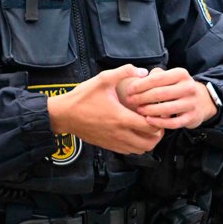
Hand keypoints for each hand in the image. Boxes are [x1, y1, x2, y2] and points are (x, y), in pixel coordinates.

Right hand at [47, 65, 163, 153]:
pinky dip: (136, 145)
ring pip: (141, 150)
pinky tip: (134, 132)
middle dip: (158, 132)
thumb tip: (143, 72)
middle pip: (150, 142)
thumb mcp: (102, 79)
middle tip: (156, 120)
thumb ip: (124, 72)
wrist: (63, 115)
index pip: (151, 127)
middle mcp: (120, 134)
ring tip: (147, 127)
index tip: (157, 110)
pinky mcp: (109, 146)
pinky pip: (129, 152)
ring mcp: (114, 142)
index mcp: (122, 118)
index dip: (159, 119)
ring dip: (148, 140)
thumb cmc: (82, 98)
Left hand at [120, 68, 217, 129]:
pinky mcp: (192, 118)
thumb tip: (137, 80)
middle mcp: (189, 87)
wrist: (201, 101)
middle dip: (142, 97)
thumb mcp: (170, 77)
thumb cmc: (177, 88)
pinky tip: (148, 120)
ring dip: (149, 110)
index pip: (157, 78)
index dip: (140, 85)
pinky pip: (173, 123)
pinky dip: (159, 122)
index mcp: (181, 74)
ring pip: (166, 108)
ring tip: (138, 110)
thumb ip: (155, 75)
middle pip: (160, 93)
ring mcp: (191, 103)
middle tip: (130, 101)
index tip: (128, 90)